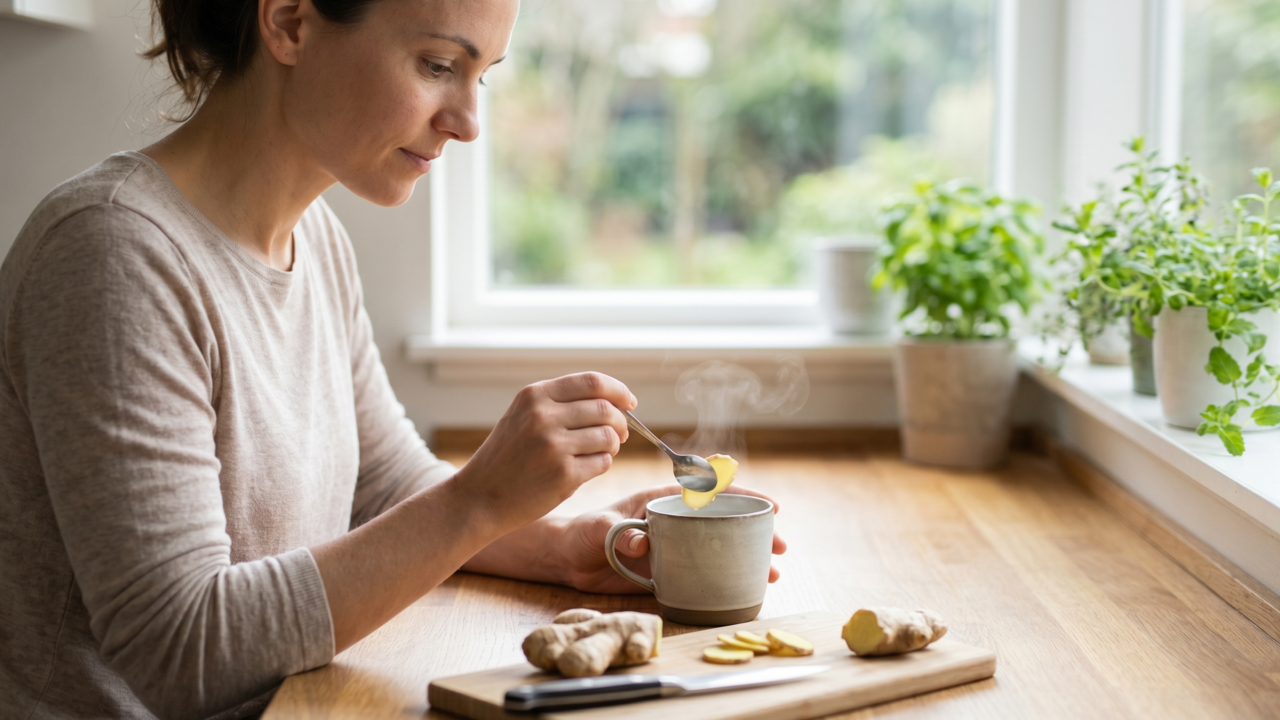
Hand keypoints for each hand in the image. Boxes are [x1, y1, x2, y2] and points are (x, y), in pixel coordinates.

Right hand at [450, 373, 634, 534]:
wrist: (479, 497)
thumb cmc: (507, 458)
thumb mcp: (521, 416)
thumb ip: (559, 403)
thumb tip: (613, 401)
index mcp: (534, 396)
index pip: (592, 381)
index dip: (618, 390)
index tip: (629, 402)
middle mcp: (543, 417)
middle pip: (606, 409)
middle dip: (620, 422)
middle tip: (619, 435)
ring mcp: (553, 446)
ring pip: (608, 437)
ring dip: (612, 446)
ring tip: (599, 453)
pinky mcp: (563, 475)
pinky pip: (603, 463)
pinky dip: (602, 465)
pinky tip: (585, 469)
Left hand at [556, 485, 787, 593]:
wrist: (568, 558)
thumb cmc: (582, 532)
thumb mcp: (599, 529)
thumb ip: (618, 533)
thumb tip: (641, 544)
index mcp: (662, 501)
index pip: (709, 491)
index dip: (742, 495)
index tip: (770, 505)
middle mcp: (675, 521)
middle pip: (724, 521)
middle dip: (757, 531)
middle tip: (781, 546)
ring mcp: (676, 546)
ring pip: (720, 547)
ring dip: (748, 557)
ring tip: (773, 573)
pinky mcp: (670, 570)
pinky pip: (704, 572)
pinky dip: (726, 578)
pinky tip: (746, 590)